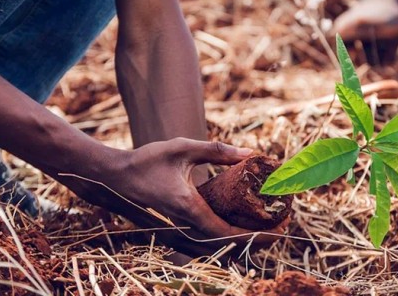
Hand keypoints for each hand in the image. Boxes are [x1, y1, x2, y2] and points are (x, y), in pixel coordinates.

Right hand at [60, 138, 286, 255]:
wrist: (114, 176)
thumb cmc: (147, 160)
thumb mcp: (184, 148)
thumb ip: (218, 151)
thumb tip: (251, 154)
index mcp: (190, 209)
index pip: (229, 233)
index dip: (258, 235)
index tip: (280, 229)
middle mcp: (186, 225)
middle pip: (229, 246)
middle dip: (259, 241)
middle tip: (282, 227)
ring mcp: (181, 229)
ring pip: (218, 248)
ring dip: (245, 242)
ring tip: (268, 228)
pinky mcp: (179, 227)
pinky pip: (208, 241)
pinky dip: (229, 239)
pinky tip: (242, 227)